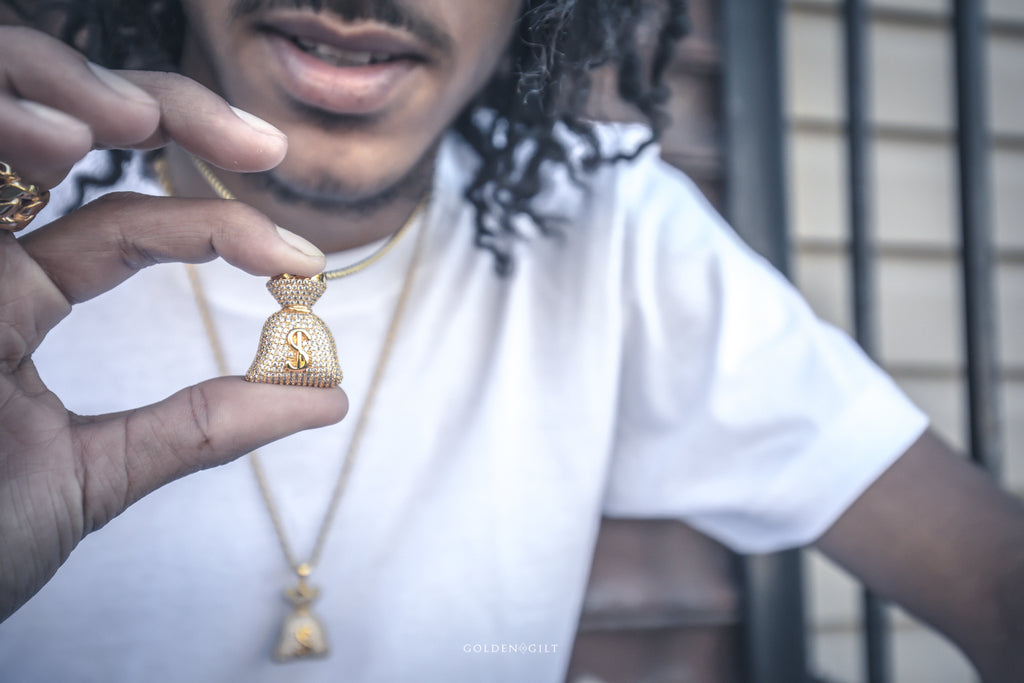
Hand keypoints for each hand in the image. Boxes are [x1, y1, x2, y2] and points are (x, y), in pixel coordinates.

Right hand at [0, 26, 348, 620]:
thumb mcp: (97, 475)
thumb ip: (200, 428)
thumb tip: (328, 399)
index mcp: (16, 300)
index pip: (126, 227)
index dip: (219, 228)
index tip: (304, 263)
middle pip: (62, 130)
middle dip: (166, 112)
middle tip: (261, 141)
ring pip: (0, 118)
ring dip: (65, 89)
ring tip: (148, 118)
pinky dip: (2, 123)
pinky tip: (61, 133)